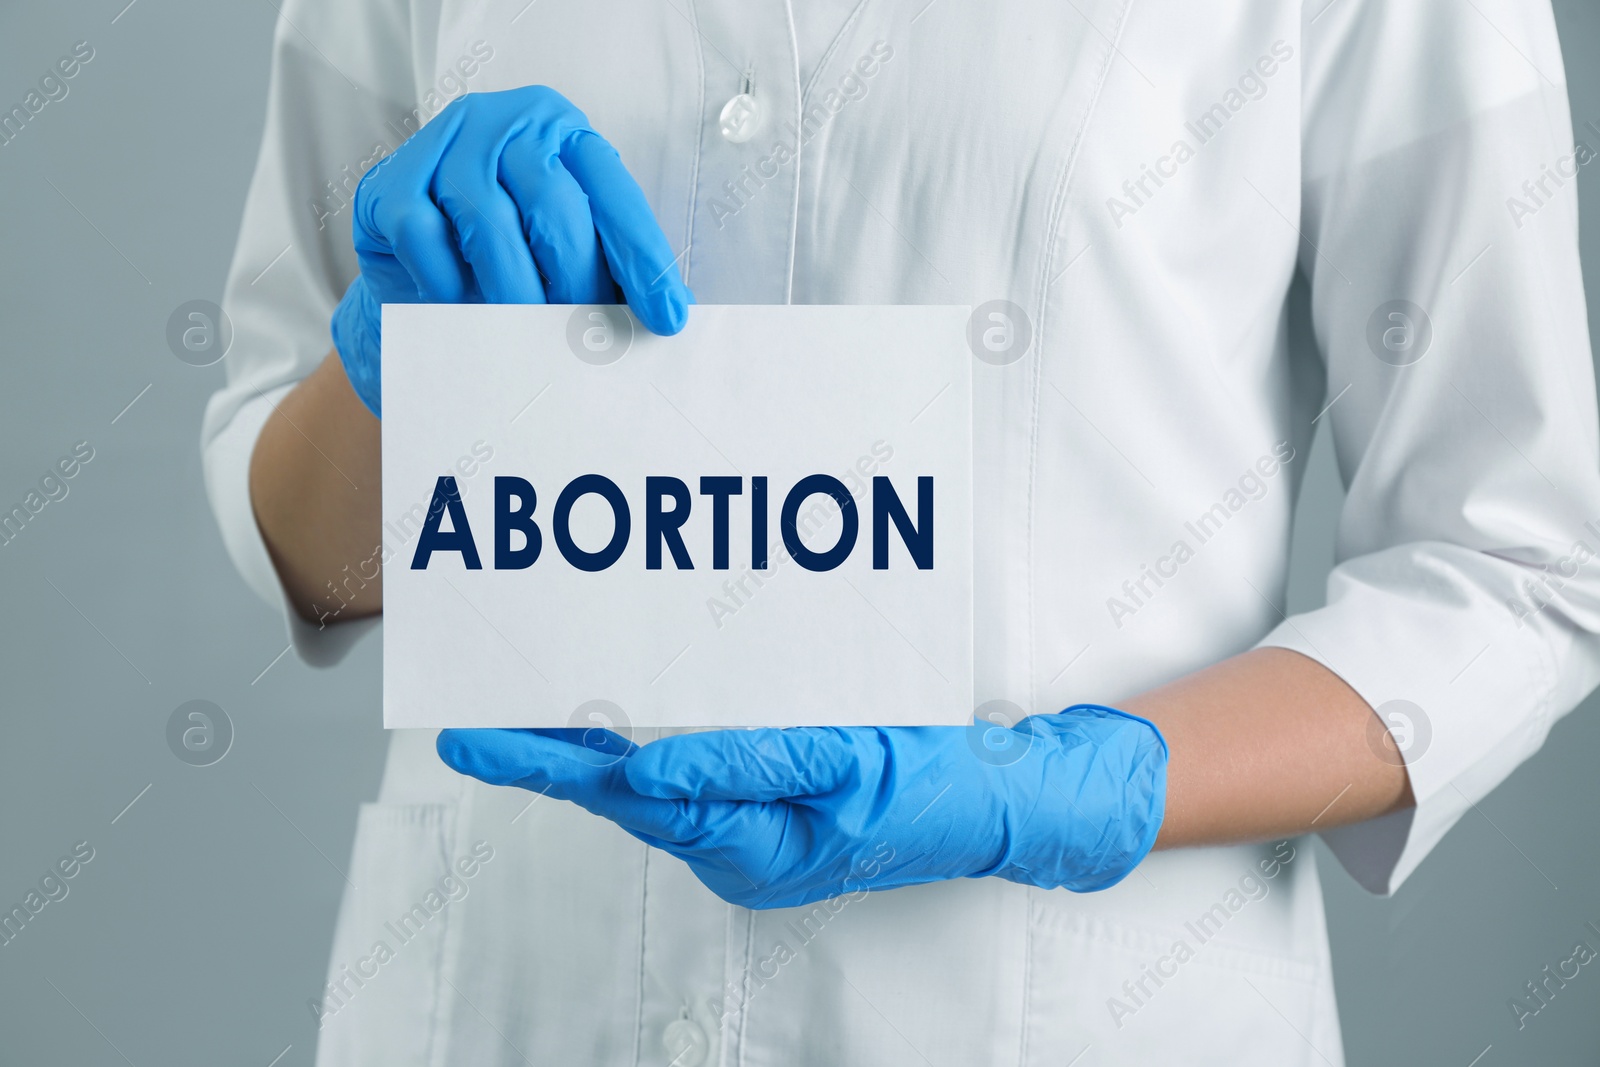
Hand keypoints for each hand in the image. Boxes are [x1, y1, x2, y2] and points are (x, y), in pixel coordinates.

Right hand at [330, 85, 692, 416]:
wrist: (413, 266)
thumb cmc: (506, 255)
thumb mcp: (563, 250)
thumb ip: (607, 268)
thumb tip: (663, 316)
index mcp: (563, 133)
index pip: (614, 193)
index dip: (642, 258)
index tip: (666, 317)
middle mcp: (506, 124)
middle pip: (554, 204)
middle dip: (576, 280)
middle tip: (583, 334)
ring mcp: (444, 145)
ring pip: (489, 221)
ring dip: (513, 289)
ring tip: (525, 333)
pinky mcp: (391, 181)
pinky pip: (424, 234)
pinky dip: (446, 280)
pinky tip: (456, 303)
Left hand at [436, 706, 1166, 909]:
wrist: (1001, 802)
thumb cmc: (938, 789)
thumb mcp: (849, 768)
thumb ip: (751, 765)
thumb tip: (649, 767)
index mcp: (756, 850)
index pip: (632, 802)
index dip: (555, 768)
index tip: (487, 739)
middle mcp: (742, 848)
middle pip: (623, 798)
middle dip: (546, 761)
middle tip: (472, 726)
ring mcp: (754, 829)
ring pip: (647, 789)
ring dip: (583, 753)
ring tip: (518, 715)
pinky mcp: (770, 804)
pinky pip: (686, 775)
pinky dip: (636, 747)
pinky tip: (609, 722)